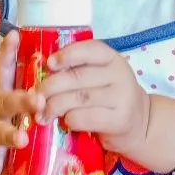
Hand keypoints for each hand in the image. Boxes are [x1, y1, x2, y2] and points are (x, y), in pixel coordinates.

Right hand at [0, 30, 44, 174]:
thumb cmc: (15, 114)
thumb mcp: (22, 95)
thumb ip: (38, 82)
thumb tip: (66, 59)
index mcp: (6, 90)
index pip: (7, 67)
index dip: (8, 51)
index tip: (14, 35)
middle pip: (6, 99)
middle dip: (21, 99)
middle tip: (38, 100)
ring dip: (9, 134)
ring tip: (22, 138)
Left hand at [36, 39, 149, 157]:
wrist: (139, 124)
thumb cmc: (109, 98)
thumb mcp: (100, 77)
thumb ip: (78, 70)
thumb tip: (42, 72)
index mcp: (112, 59)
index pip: (89, 50)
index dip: (66, 55)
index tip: (49, 64)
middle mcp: (119, 75)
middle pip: (77, 77)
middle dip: (50, 87)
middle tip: (35, 96)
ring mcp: (122, 97)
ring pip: (78, 98)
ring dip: (54, 106)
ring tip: (43, 114)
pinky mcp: (119, 120)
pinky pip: (84, 117)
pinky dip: (69, 120)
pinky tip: (66, 123)